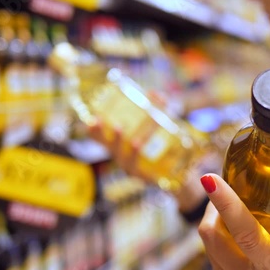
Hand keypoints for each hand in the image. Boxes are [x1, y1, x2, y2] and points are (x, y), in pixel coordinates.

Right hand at [88, 119, 206, 212]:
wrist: (179, 174)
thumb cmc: (164, 148)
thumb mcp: (161, 126)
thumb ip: (159, 109)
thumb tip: (157, 93)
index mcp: (121, 146)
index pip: (102, 139)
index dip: (93, 130)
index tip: (90, 118)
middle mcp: (121, 157)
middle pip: (106, 146)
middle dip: (100, 133)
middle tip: (99, 119)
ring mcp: (131, 167)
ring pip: (122, 153)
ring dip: (118, 140)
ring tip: (118, 127)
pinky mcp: (142, 176)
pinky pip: (135, 165)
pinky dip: (134, 152)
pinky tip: (135, 143)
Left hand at [198, 173, 269, 269]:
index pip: (246, 235)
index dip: (226, 205)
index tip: (210, 179)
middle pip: (213, 238)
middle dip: (213, 206)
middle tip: (226, 185)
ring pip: (209, 248)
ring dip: (214, 222)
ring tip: (231, 204)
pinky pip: (214, 261)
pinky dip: (218, 241)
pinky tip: (234, 230)